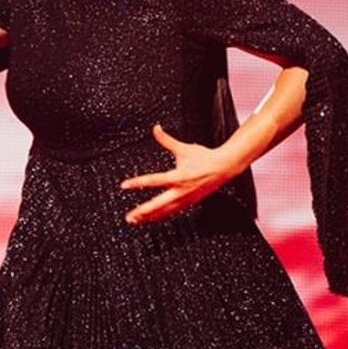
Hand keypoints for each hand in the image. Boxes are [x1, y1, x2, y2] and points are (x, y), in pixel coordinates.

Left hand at [120, 124, 240, 224]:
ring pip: (164, 212)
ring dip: (149, 217)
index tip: (124, 186)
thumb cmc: (203, 157)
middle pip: (157, 205)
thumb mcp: (183, 148)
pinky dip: (161, 216)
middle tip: (129, 217)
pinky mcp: (189, 203)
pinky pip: (172, 212)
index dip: (137, 183)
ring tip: (136, 221)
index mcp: (177, 176)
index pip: (152, 181)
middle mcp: (180, 190)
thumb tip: (156, 128)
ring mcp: (185, 199)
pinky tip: (151, 219)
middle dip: (142, 211)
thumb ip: (166, 140)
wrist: (223, 168)